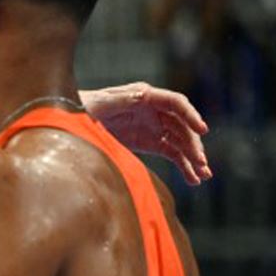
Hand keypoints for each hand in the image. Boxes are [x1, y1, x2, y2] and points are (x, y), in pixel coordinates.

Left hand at [79, 82, 211, 183]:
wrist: (71, 121)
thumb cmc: (84, 107)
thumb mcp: (99, 103)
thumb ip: (120, 100)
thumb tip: (142, 96)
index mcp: (146, 96)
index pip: (176, 103)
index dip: (191, 115)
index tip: (203, 130)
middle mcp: (155, 111)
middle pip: (182, 126)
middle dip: (194, 144)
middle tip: (202, 163)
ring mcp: (154, 127)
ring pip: (181, 142)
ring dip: (193, 158)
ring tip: (204, 175)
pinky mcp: (150, 143)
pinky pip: (172, 153)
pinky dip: (183, 166)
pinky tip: (193, 179)